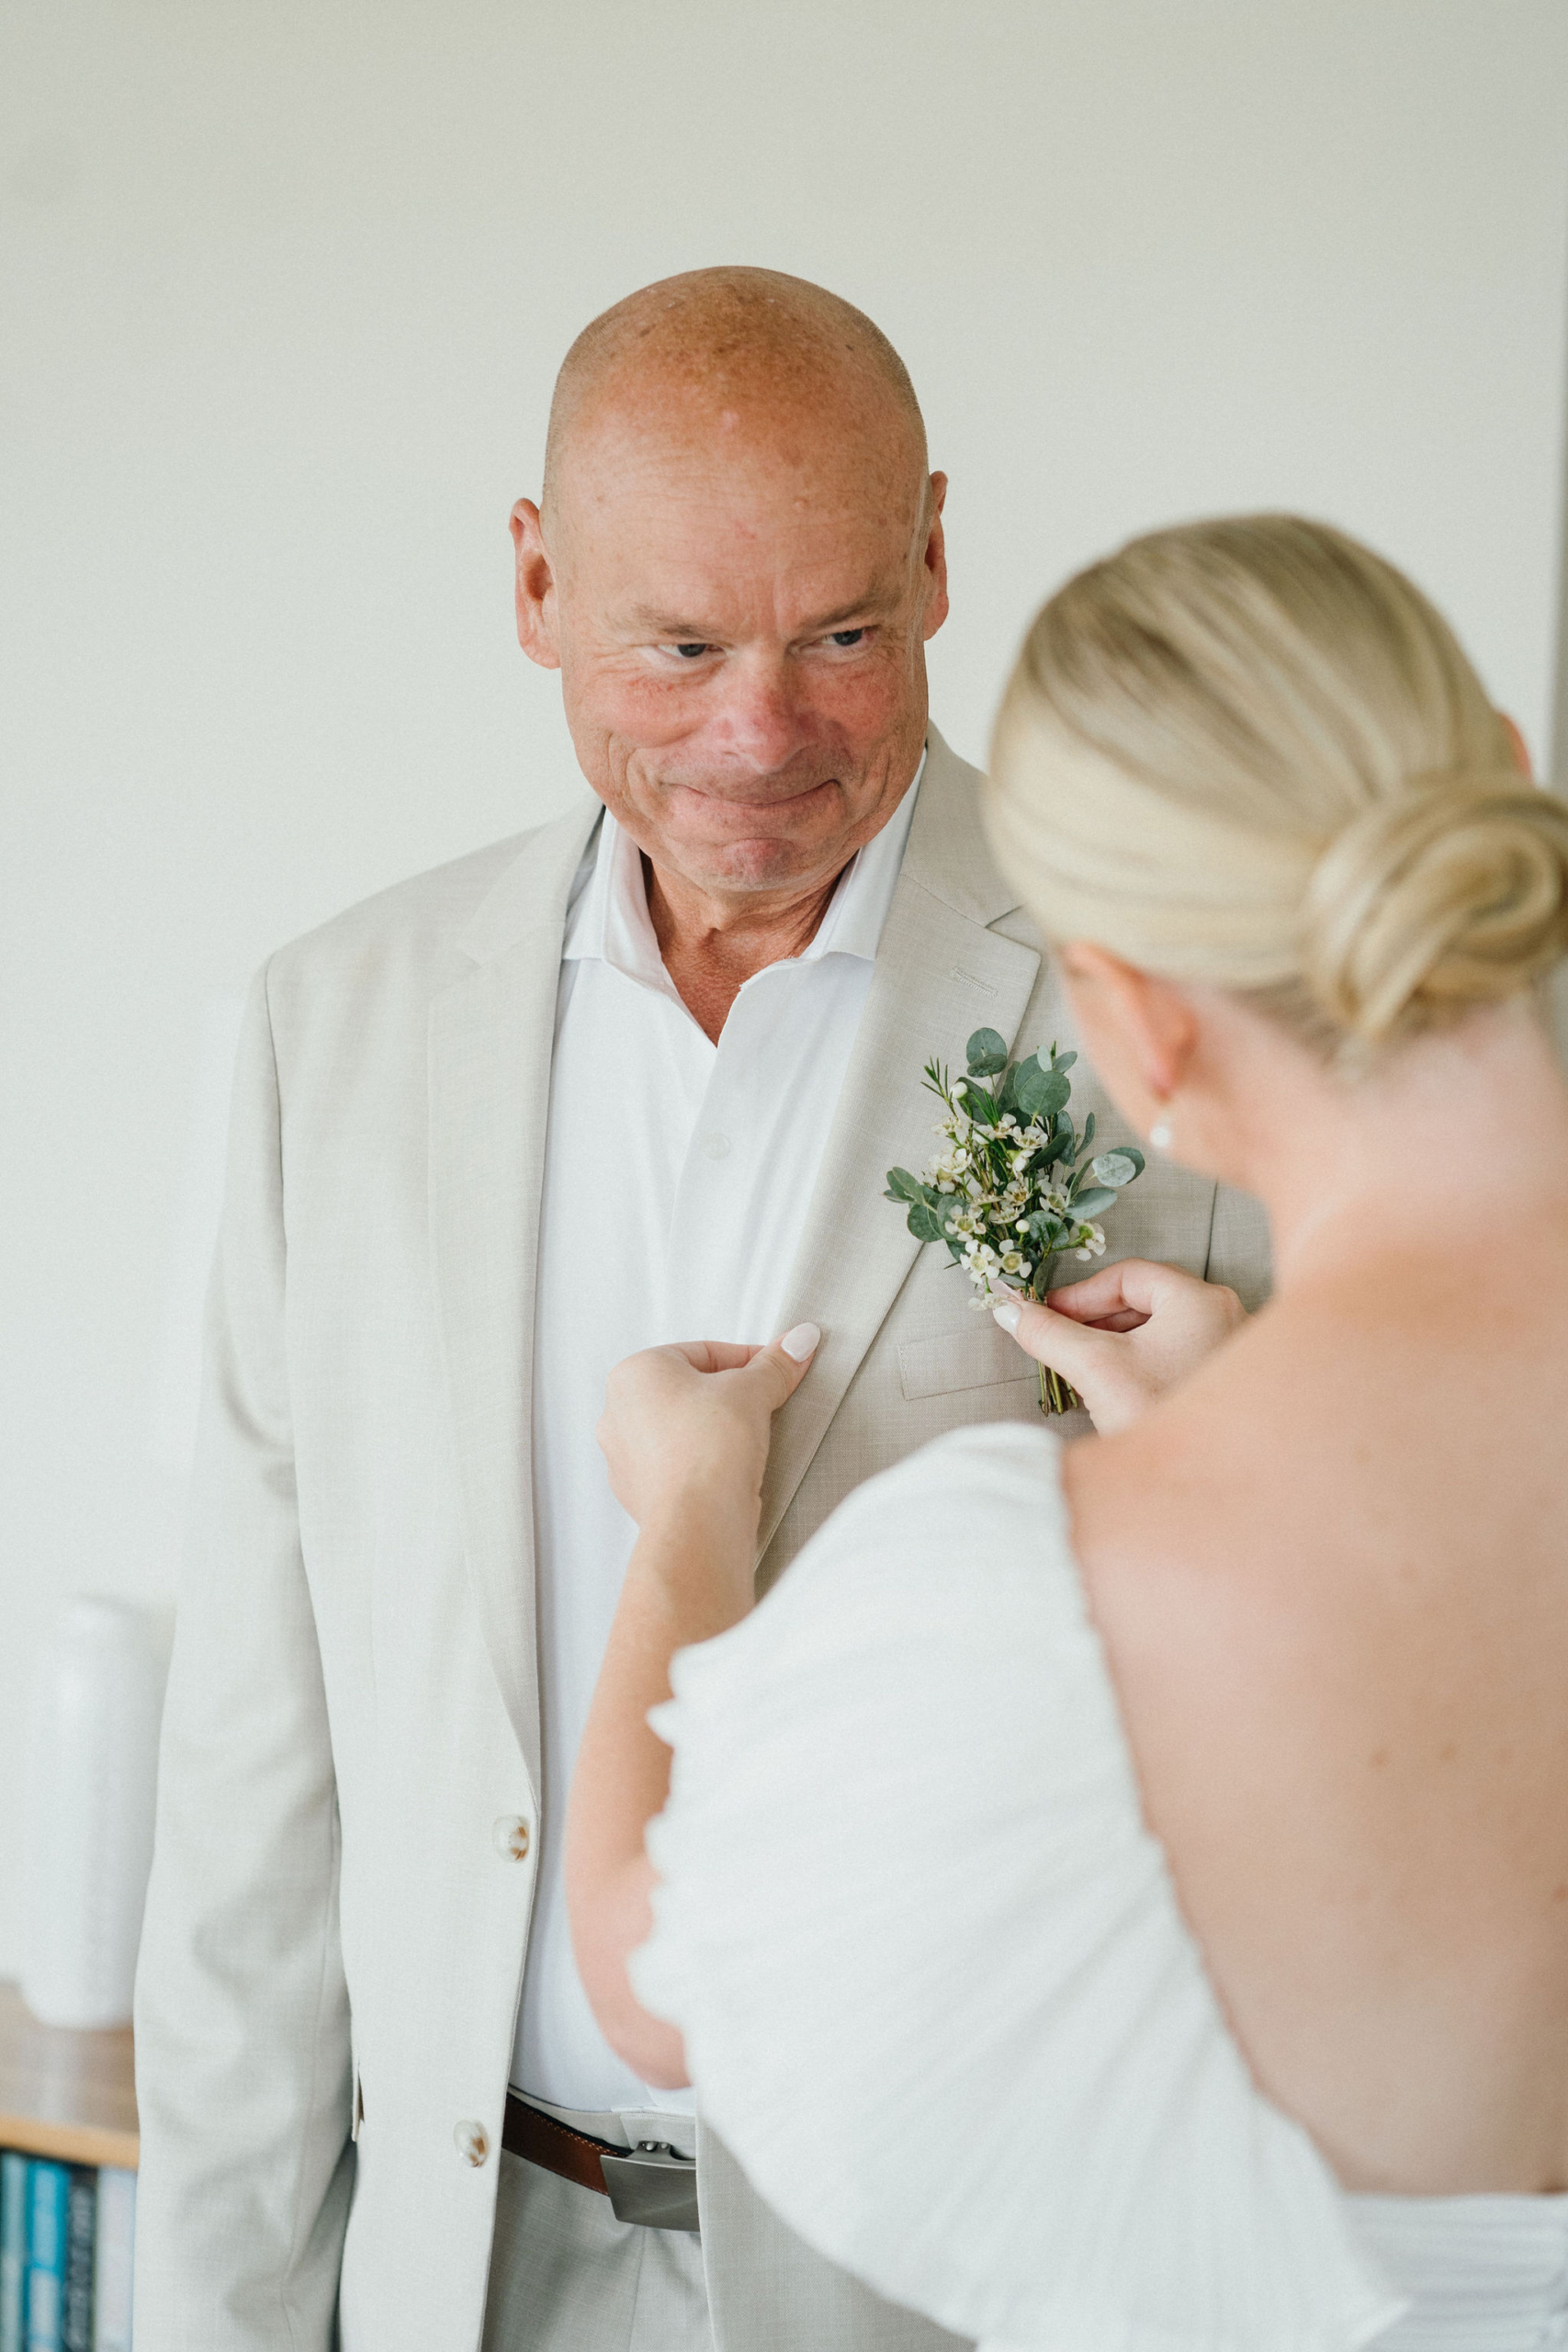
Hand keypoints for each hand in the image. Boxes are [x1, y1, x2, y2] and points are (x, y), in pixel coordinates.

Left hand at [596, 1325, 819, 1533]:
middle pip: (688, 1390)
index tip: (777, 1370)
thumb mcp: (752, 1391)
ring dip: (714, 1431)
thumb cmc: (710, 1448)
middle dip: (728, 1397)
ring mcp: (624, 1457)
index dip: (748, 1360)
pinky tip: (730, 1472)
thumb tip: (799, 1340)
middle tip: (764, 1405)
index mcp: (635, 1374)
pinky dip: (703, 1464)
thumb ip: (775, 1365)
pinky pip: (677, 1466)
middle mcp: (618, 1413)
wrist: (698, 1524)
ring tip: (749, 1442)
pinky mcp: (639, 1494)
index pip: (702, 1353)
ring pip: (681, 1430)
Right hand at [993, 1260, 1243, 1433]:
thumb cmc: (1160, 1414)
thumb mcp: (1095, 1368)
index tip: (1047, 1313)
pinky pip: (1173, 1353)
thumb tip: (1010, 1311)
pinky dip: (1138, 1360)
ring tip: (1081, 1363)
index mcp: (1200, 1299)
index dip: (1081, 1293)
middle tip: (1059, 1335)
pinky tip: (1113, 1385)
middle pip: (1145, 1299)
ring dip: (1114, 1340)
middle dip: (1095, 1318)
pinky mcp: (1220, 1381)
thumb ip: (1048, 1333)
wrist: (1200, 1485)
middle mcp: (1222, 1316)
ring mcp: (1226, 1349)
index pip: (1128, 1275)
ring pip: (1158, 1329)